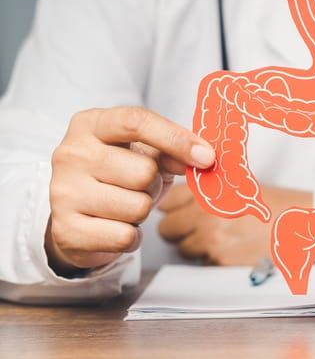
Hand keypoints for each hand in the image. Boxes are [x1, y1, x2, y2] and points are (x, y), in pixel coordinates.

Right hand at [46, 107, 214, 273]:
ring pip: (138, 207)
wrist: (77, 217)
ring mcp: (63, 192)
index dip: (177, 139)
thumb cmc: (117, 175)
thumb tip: (203, 158)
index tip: (207, 157)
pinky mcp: (66, 230)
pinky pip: (125, 236)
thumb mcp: (144, 154)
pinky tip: (114, 227)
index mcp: (90, 125)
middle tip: (138, 187)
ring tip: (123, 206)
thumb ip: (171, 150)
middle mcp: (70, 154)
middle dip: (153, 185)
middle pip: (144, 172)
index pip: (136, 122)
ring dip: (142, 211)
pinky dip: (130, 236)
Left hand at [157, 185, 311, 265]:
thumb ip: (208, 188)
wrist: (302, 225)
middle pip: (167, 227)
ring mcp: (211, 237)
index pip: (167, 201)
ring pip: (182, 248)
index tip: (181, 210)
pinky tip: (232, 248)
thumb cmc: (276, 205)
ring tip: (221, 238)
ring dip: (195, 246)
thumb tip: (177, 198)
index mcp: (211, 188)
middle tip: (198, 228)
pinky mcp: (220, 259)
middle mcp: (206, 212)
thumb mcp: (241, 185)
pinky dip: (213, 258)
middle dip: (180, 230)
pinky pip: (202, 262)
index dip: (174, 207)